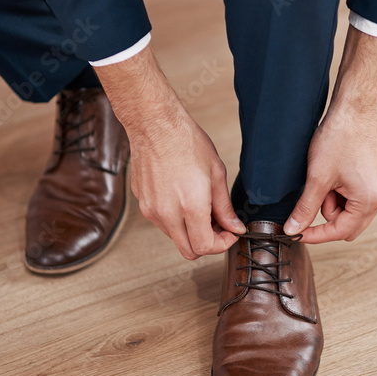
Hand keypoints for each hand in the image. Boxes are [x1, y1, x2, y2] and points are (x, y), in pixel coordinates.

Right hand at [128, 108, 244, 259]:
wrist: (154, 124)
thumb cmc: (185, 141)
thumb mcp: (216, 173)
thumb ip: (224, 207)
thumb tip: (233, 227)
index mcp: (190, 205)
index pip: (205, 247)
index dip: (221, 244)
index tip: (228, 233)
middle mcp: (167, 213)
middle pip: (188, 251)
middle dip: (206, 243)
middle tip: (217, 225)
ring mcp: (151, 210)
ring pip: (175, 238)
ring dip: (190, 231)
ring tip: (200, 207)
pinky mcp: (142, 203)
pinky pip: (161, 222)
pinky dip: (175, 219)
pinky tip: (182, 198)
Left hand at [283, 23, 376, 242]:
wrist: (353, 109)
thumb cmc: (339, 139)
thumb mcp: (317, 178)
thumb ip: (305, 208)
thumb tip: (293, 229)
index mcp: (370, 201)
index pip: (340, 232)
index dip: (316, 234)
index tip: (295, 231)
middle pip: (348, 225)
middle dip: (327, 214)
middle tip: (316, 192)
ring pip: (350, 211)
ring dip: (333, 201)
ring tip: (326, 176)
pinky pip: (356, 198)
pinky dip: (341, 192)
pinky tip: (335, 172)